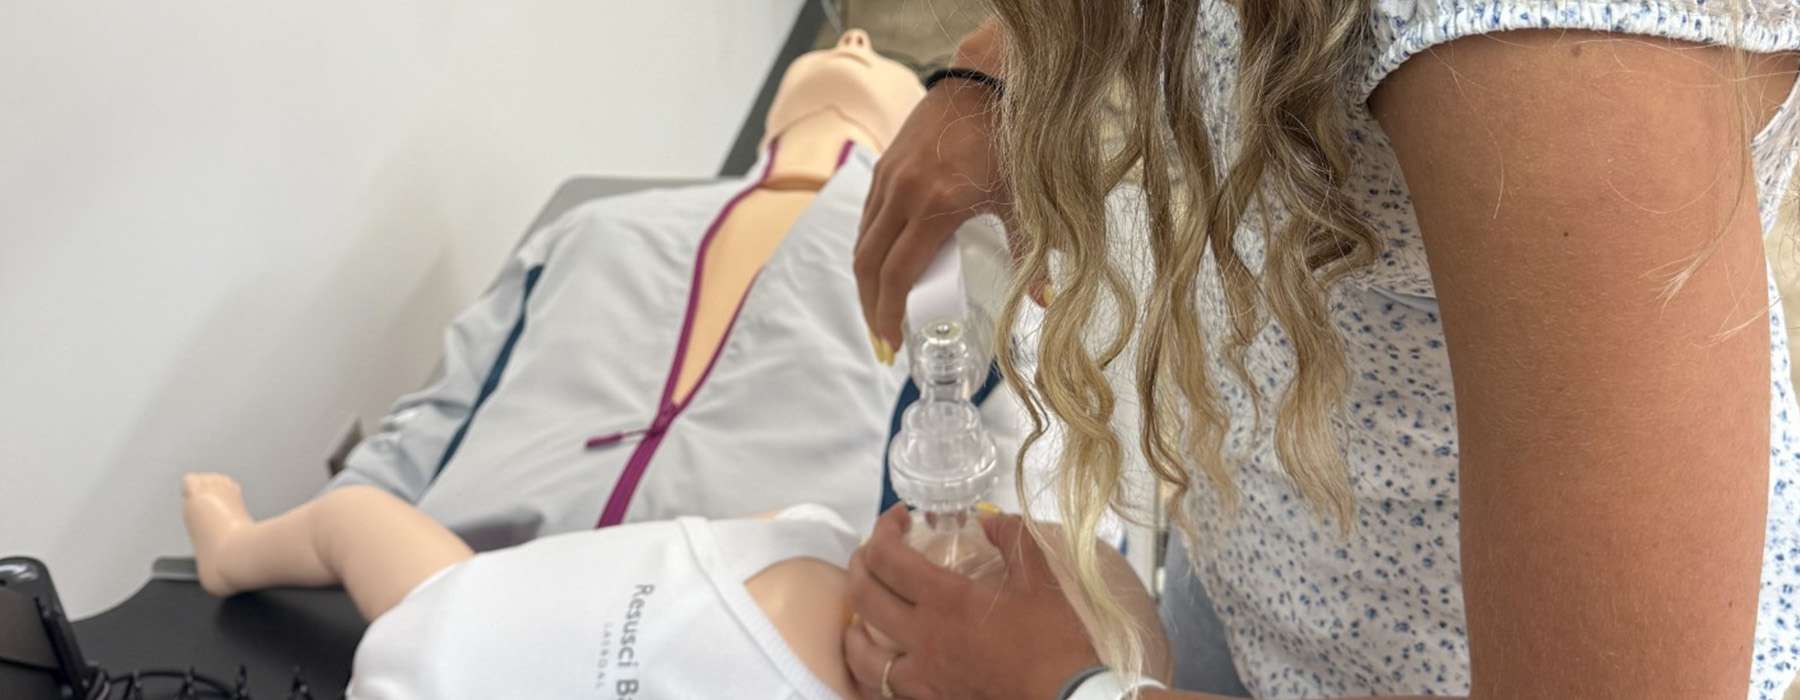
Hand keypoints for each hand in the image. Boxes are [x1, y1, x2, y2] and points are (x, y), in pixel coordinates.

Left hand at [844, 506, 1098, 699]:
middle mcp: (923, 637)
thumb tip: (988, 518)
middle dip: (859, 564)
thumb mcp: (1041, 578)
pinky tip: (883, 662)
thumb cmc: (1055, 641)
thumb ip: (1013, 538)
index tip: (899, 517)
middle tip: (873, 551)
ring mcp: (922, 675)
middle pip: (864, 595)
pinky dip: (875, 670)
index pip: (888, 557)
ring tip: (859, 614)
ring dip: (854, 626)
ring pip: (862, 652)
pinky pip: (884, 687)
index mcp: (946, 600)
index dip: (883, 528)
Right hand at [855, 79, 1006, 355]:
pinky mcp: (884, 166)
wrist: (987, 82)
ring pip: (861, 242)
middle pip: (868, 265)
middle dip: (870, 307)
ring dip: (865, 281)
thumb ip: (1030, 254)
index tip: (892, 343)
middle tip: (882, 339)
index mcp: (936, 208)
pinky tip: (881, 267)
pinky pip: (867, 219)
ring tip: (878, 310)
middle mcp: (903, 194)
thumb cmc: (1009, 142)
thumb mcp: (1021, 203)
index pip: (896, 274)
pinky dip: (869, 250)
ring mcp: (889, 178)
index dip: (888, 314)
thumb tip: (1045, 300)